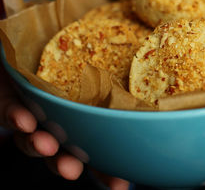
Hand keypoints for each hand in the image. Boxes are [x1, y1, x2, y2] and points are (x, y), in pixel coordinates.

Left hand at [0, 63, 128, 188]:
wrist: (22, 51)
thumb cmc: (68, 59)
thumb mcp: (101, 68)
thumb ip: (119, 80)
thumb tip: (165, 77)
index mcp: (82, 122)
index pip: (95, 151)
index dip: (105, 170)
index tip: (119, 185)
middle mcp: (58, 125)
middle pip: (64, 153)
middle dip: (69, 165)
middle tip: (74, 170)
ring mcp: (33, 116)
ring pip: (33, 141)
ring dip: (40, 146)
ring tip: (48, 144)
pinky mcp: (9, 102)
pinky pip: (8, 112)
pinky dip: (16, 117)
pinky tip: (26, 119)